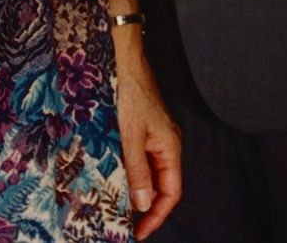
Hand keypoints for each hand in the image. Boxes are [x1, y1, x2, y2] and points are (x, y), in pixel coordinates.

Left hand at [112, 34, 181, 238]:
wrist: (125, 60)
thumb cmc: (130, 94)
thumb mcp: (130, 136)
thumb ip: (137, 171)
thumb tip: (143, 205)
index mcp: (170, 147)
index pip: (171, 192)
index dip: (157, 215)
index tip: (139, 233)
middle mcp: (166, 145)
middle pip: (161, 185)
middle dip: (145, 207)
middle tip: (125, 225)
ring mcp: (155, 137)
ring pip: (149, 173)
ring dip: (136, 190)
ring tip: (118, 208)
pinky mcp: (143, 130)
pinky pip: (141, 159)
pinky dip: (131, 173)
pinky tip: (116, 180)